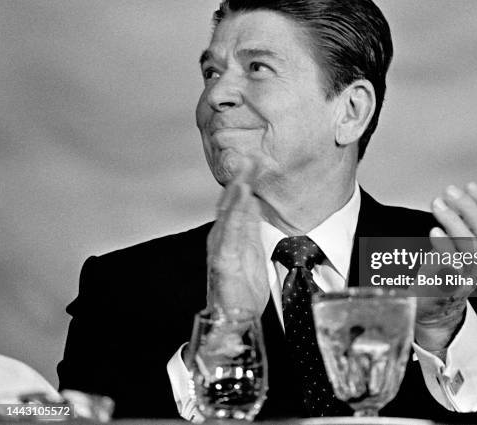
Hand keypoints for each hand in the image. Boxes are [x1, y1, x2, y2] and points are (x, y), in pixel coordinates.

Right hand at [206, 159, 269, 318]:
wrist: (232, 319)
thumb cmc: (241, 288)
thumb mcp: (251, 252)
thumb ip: (250, 228)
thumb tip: (254, 203)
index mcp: (230, 234)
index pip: (236, 202)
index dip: (245, 181)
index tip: (255, 161)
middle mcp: (221, 237)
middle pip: (230, 202)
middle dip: (240, 179)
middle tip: (250, 157)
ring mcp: (220, 248)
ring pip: (228, 212)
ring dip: (237, 189)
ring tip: (246, 170)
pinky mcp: (222, 261)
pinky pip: (230, 232)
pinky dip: (235, 212)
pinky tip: (242, 196)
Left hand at [414, 182, 476, 349]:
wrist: (436, 307)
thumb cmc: (450, 270)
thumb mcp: (469, 243)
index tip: (471, 185)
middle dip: (469, 207)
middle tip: (451, 191)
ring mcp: (466, 274)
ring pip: (469, 245)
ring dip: (453, 220)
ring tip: (438, 204)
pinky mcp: (448, 285)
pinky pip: (450, 265)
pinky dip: (443, 245)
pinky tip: (434, 230)